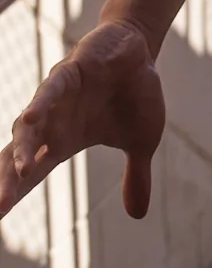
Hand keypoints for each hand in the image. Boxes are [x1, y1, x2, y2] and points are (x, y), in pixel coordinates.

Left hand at [0, 21, 166, 221]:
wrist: (139, 52)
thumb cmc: (134, 96)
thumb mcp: (142, 142)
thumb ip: (136, 177)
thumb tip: (138, 215)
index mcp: (64, 141)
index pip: (31, 173)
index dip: (14, 193)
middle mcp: (52, 122)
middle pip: (21, 156)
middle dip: (7, 181)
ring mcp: (57, 97)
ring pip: (30, 126)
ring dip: (24, 149)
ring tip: (20, 172)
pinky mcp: (69, 72)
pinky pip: (52, 89)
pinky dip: (41, 103)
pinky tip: (31, 117)